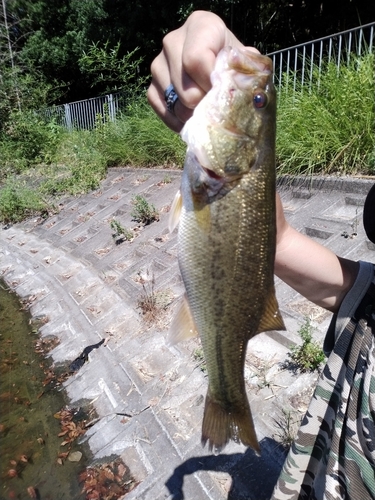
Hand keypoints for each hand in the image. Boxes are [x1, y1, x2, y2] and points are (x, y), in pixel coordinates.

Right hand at [147, 10, 255, 132]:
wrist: (216, 67)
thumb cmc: (233, 63)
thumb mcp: (244, 60)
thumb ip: (247, 69)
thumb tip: (243, 86)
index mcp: (200, 26)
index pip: (195, 59)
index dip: (209, 84)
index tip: (221, 94)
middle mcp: (173, 41)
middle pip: (185, 86)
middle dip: (204, 104)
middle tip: (217, 108)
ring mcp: (158, 64)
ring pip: (174, 101)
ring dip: (192, 115)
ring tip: (206, 114)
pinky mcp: (151, 86)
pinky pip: (162, 109)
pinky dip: (177, 122)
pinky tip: (191, 121)